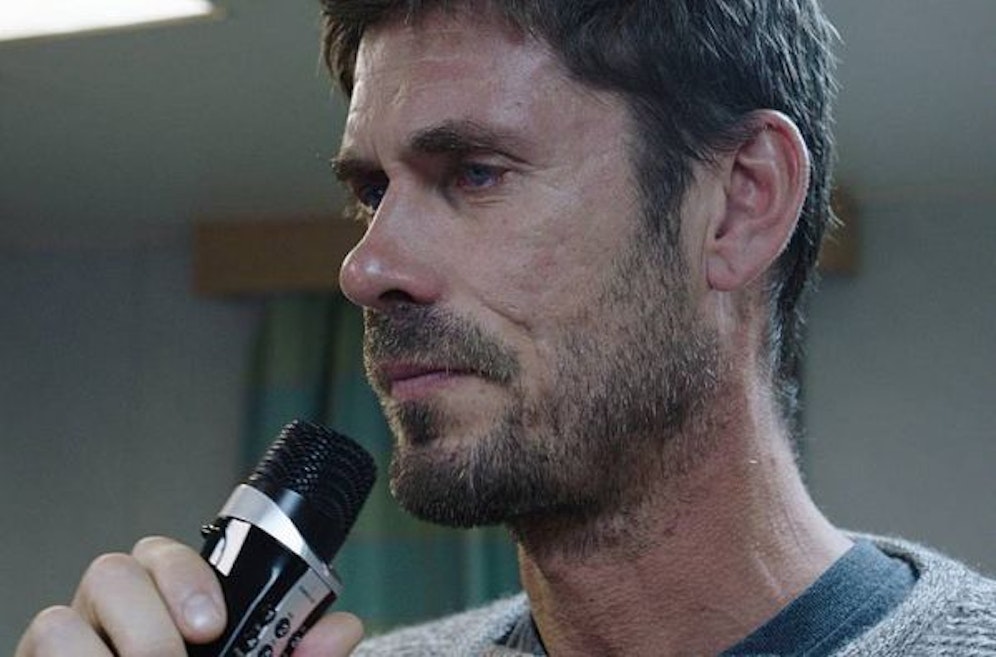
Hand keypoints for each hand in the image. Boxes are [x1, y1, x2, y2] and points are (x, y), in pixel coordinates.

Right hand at [15, 536, 363, 655]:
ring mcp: (75, 654)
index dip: (187, 576)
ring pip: (61, 617)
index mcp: (168, 617)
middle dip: (148, 621)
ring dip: (119, 651)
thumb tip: (341, 629)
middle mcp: (115, 628)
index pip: (165, 558)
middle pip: (113, 572)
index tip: (213, 624)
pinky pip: (43, 647)